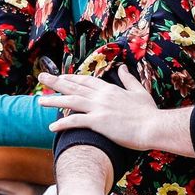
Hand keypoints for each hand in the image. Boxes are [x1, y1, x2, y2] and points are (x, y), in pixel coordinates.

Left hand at [38, 67, 158, 149]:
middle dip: (56, 82)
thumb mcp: (139, 91)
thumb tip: (122, 68)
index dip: (72, 78)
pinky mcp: (99, 122)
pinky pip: (76, 121)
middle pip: (74, 87)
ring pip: (71, 101)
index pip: (87, 81)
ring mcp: (99, 108)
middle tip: (42, 77)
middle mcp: (102, 96)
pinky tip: (51, 127)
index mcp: (110, 89)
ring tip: (40, 100)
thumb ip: (129, 79)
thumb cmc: (149, 113)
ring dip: (54, 100)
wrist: (154, 126)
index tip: (61, 77)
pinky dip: (63, 123)